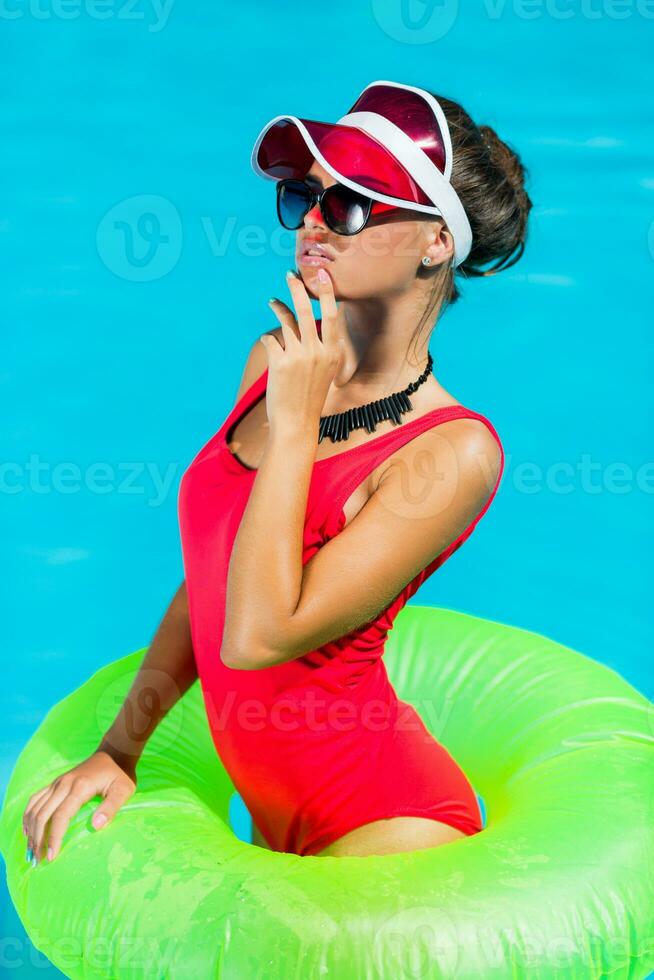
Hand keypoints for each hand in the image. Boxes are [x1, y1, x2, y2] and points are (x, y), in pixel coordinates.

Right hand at [22, 751, 136, 863]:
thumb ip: (111, 808)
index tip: (52, 857)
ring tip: (31, 851)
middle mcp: (63, 784)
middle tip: (37, 861)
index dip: (54, 837)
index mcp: (79, 787)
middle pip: (43, 814)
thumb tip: (95, 826)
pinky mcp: (55, 783)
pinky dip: (28, 815)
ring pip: (35, 807)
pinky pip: (35, 799)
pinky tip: (27, 830)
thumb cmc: (120, 775)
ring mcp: (57, 782)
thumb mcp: (124, 790)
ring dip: (30, 830)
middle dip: (38, 839)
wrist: (114, 753)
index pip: (60, 816)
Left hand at [259, 267, 344, 433]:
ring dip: (278, 307)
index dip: (327, 292)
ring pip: (287, 321)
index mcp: (333, 353)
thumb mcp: (326, 372)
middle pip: (307, 310)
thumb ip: (322, 349)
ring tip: (272, 300)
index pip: (333, 315)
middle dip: (297, 289)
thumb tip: (314, 326)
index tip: (321, 275)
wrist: (297, 422)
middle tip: (290, 275)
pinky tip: (268, 343)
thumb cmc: (311, 398)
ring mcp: (299, 356)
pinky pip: (271, 340)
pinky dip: (268, 340)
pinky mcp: (279, 363)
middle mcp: (318, 351)